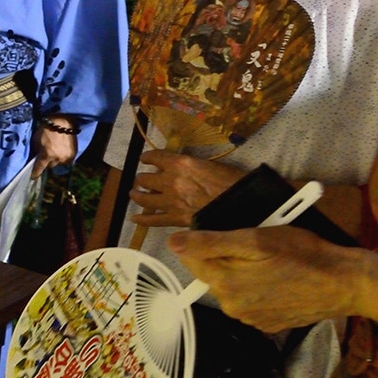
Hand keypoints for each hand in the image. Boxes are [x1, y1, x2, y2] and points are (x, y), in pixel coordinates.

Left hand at [32, 121, 77, 177]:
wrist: (62, 121)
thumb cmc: (46, 129)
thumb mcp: (36, 140)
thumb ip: (36, 152)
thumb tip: (34, 160)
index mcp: (46, 155)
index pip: (39, 169)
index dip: (35, 174)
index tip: (33, 177)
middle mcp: (57, 158)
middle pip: (49, 166)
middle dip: (47, 162)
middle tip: (46, 154)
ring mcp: (66, 157)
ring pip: (58, 164)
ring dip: (56, 160)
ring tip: (55, 150)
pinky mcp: (73, 155)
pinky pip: (66, 161)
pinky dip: (63, 157)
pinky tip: (61, 150)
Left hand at [129, 150, 245, 227]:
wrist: (243, 203)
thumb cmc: (233, 181)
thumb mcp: (210, 164)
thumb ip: (191, 166)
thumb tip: (182, 170)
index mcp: (181, 164)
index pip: (156, 157)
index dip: (147, 158)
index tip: (145, 159)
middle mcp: (171, 181)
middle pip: (145, 179)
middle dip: (142, 179)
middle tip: (142, 180)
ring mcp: (171, 201)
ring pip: (144, 198)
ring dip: (137, 195)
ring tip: (134, 194)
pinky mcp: (176, 219)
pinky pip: (153, 220)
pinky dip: (142, 219)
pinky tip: (134, 218)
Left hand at [167, 226, 368, 332]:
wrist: (344, 283)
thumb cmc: (304, 254)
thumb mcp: (256, 239)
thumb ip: (211, 242)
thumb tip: (174, 242)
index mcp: (224, 283)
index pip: (191, 259)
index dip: (204, 242)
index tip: (229, 233)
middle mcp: (232, 306)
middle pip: (213, 274)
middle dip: (227, 258)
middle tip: (257, 246)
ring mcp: (250, 319)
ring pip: (232, 288)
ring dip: (242, 274)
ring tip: (271, 262)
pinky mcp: (268, 325)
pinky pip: (251, 302)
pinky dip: (258, 289)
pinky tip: (279, 279)